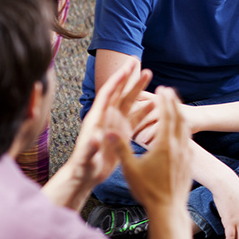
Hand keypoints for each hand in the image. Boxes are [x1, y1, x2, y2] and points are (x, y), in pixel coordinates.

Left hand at [65, 60, 152, 188]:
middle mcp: (106, 118)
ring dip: (138, 89)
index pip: (108, 94)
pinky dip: (144, 109)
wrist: (85, 176)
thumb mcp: (87, 158)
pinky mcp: (121, 133)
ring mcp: (114, 125)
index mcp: (97, 119)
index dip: (117, 81)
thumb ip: (90, 148)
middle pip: (119, 93)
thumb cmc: (84, 167)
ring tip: (149, 75)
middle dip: (129, 77)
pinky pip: (134, 118)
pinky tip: (155, 104)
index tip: (126, 68)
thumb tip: (94, 140)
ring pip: (128, 102)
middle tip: (137, 62)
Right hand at [113, 86, 192, 212]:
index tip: (162, 88)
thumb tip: (107, 131)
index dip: (164, 101)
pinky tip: (180, 132)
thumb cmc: (147, 190)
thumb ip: (120, 148)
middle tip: (169, 91)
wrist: (168, 209)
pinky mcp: (189, 162)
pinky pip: (188, 140)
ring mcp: (186, 154)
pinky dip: (183, 129)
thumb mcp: (130, 169)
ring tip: (175, 107)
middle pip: (179, 118)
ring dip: (180, 114)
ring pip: (185, 128)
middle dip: (174, 103)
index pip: (167, 116)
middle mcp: (179, 146)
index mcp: (165, 145)